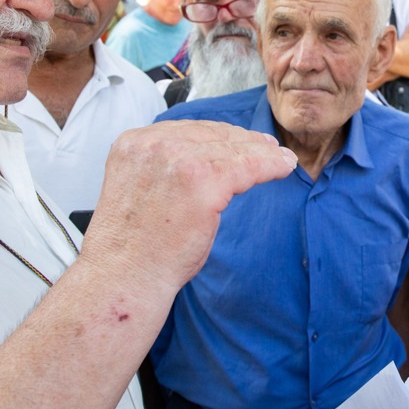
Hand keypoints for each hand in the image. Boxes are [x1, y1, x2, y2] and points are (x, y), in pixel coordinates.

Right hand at [81, 120, 296, 293]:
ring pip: (232, 147)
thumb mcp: (142, 191)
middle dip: (242, 140)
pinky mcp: (204, 180)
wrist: (124, 278)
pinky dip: (269, 165)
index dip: (217, 134)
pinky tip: (283, 166)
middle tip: (267, 146)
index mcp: (134, 144)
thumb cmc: (133, 249)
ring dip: (261, 152)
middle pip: (210, 133)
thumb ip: (165, 170)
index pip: (186, 130)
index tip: (239, 139)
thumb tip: (205, 164)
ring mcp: (178, 159)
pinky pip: (247, 165)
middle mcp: (154, 143)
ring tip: (280, 158)